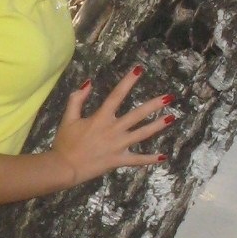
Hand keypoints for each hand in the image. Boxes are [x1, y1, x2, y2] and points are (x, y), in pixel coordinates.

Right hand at [48, 69, 174, 186]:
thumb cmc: (65, 142)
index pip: (117, 95)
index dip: (128, 81)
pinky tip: (163, 156)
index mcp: (101, 117)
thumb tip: (88, 82)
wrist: (64, 167)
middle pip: (138, 114)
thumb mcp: (68, 118)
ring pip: (142, 134)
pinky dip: (150, 159)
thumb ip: (77, 99)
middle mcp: (113, 129)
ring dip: (158, 126)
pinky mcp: (118, 160)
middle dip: (154, 104)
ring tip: (172, 118)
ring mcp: (118, 146)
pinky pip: (137, 160)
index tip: (140, 70)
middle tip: (169, 97)